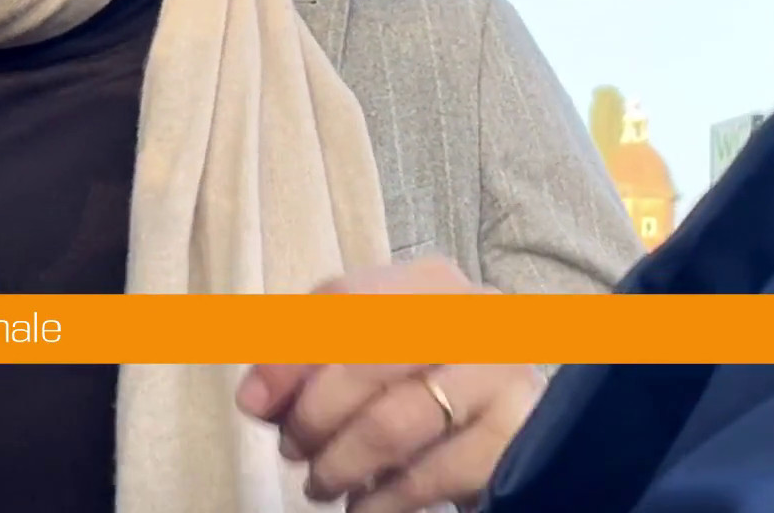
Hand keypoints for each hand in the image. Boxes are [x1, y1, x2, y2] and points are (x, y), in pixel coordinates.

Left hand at [235, 257, 542, 512]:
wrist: (506, 418)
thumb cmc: (417, 379)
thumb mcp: (360, 355)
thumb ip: (301, 363)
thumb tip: (254, 398)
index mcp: (427, 282)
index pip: (345, 303)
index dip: (291, 357)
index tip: (255, 405)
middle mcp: (474, 313)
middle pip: (368, 361)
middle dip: (315, 417)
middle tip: (294, 452)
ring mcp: (502, 371)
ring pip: (395, 423)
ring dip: (342, 464)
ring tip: (322, 483)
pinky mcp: (519, 431)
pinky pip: (435, 473)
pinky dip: (385, 497)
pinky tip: (366, 504)